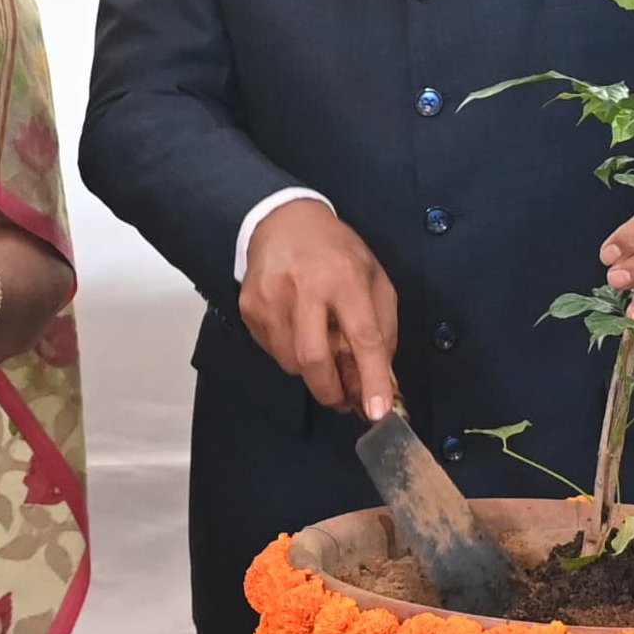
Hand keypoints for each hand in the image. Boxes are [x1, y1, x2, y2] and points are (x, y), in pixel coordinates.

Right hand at [240, 199, 399, 418]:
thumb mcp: (374, 279)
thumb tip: (385, 383)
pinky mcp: (249, 307)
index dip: (372, 379)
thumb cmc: (337, 252)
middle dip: (332, 391)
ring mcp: (270, 298)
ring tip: (322, 349)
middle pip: (315, 359)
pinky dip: (290, 353)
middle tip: (344, 399)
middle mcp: (304, 287)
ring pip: (291, 362)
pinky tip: (298, 329)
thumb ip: (383, 330)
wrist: (283, 221)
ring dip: (312, 371)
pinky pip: (272, 351)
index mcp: (345, 277)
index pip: (363, 337)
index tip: (378, 412)